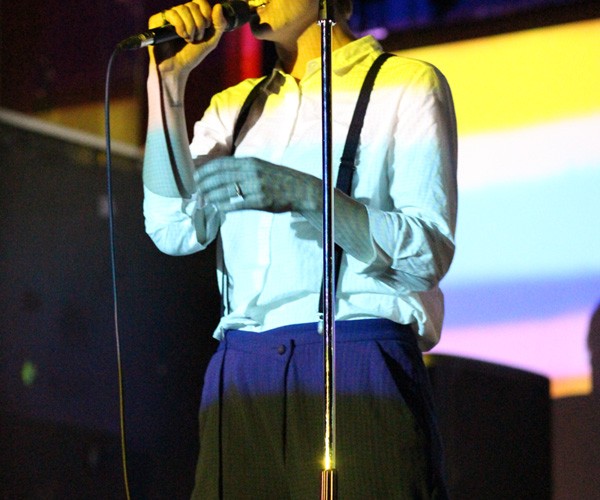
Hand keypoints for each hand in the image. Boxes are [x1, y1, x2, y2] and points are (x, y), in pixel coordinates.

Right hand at [148, 1, 227, 74]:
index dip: (205, 11)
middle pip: (192, 5)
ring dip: (190, 27)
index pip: (200, 1)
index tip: (207, 26)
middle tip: (196, 38)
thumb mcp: (211, 41)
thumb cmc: (192, 56)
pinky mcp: (158, 19)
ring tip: (188, 39)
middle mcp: (180, 14)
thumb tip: (218, 6)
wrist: (177, 67)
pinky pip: (172, 14)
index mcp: (192, 16)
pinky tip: (180, 36)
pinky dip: (180, 25)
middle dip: (199, 24)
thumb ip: (218, 25)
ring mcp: (169, 16)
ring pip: (183, 9)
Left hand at [196, 157, 319, 212]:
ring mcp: (256, 187)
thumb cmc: (277, 178)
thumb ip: (242, 168)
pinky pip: (238, 204)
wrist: (299, 189)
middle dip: (205, 184)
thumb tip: (220, 173)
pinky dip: (226, 206)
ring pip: (227, 191)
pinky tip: (218, 208)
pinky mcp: (261, 201)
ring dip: (212, 196)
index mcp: (250, 162)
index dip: (206, 170)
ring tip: (205, 199)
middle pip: (221, 177)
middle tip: (197, 190)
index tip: (196, 176)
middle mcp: (251, 172)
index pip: (221, 164)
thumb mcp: (260, 166)